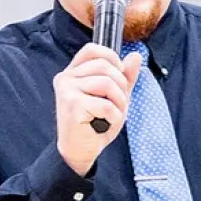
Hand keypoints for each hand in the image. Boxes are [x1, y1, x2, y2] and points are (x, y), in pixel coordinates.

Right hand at [53, 43, 141, 175]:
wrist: (80, 151)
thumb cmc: (94, 123)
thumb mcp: (114, 97)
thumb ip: (124, 77)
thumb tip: (135, 56)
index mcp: (73, 72)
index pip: (92, 49)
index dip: (111, 58)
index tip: (120, 75)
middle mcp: (66, 78)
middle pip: (104, 66)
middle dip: (121, 86)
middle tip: (118, 104)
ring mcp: (67, 90)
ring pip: (107, 83)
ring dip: (119, 103)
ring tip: (113, 114)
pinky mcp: (72, 105)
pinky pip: (105, 104)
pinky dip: (114, 116)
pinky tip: (107, 122)